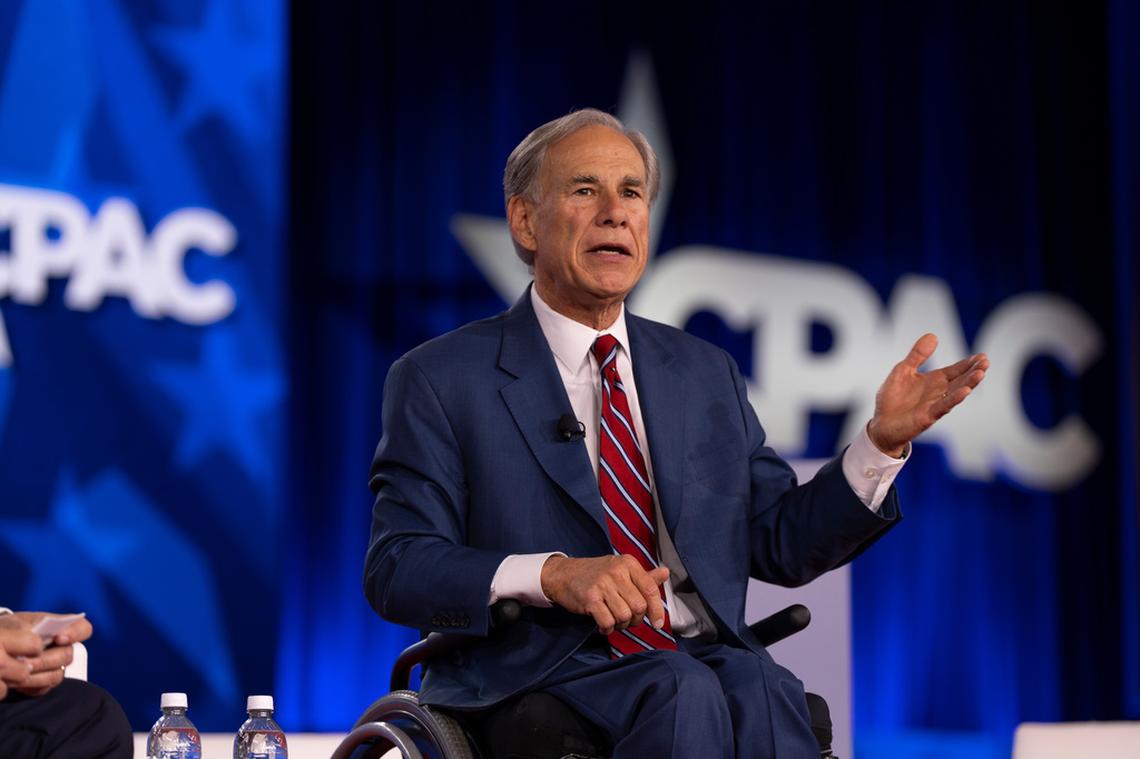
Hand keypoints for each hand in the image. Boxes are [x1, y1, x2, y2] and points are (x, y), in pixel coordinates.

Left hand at [0, 612, 89, 698]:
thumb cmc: (9, 630)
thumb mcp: (16, 624)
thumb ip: (29, 630)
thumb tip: (38, 642)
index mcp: (61, 627)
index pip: (83, 629)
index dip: (76, 633)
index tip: (59, 638)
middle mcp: (62, 647)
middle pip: (68, 655)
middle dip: (45, 659)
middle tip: (24, 661)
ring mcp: (55, 665)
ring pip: (57, 675)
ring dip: (35, 675)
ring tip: (16, 671)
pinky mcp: (45, 681)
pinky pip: (44, 688)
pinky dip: (29, 685)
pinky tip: (17, 680)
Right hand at [541, 554, 668, 634]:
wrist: (563, 574)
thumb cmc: (595, 574)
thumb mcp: (620, 570)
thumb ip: (644, 576)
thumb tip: (666, 573)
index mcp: (628, 563)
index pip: (650, 589)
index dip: (657, 609)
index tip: (657, 623)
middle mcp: (617, 572)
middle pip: (638, 606)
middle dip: (635, 620)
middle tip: (626, 620)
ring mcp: (602, 585)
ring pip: (624, 616)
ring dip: (620, 625)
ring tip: (613, 620)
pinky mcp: (590, 599)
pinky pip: (608, 622)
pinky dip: (607, 628)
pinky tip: (603, 625)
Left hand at [867, 333, 988, 456]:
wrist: (880, 423)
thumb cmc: (892, 398)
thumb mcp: (903, 370)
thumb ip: (918, 355)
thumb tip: (933, 335)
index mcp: (934, 380)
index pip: (955, 370)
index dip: (968, 363)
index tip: (982, 356)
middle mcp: (938, 392)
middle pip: (960, 380)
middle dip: (973, 371)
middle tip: (986, 362)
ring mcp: (935, 404)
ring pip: (956, 392)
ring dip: (969, 383)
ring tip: (981, 373)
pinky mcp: (928, 416)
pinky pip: (943, 406)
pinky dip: (954, 399)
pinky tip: (965, 391)